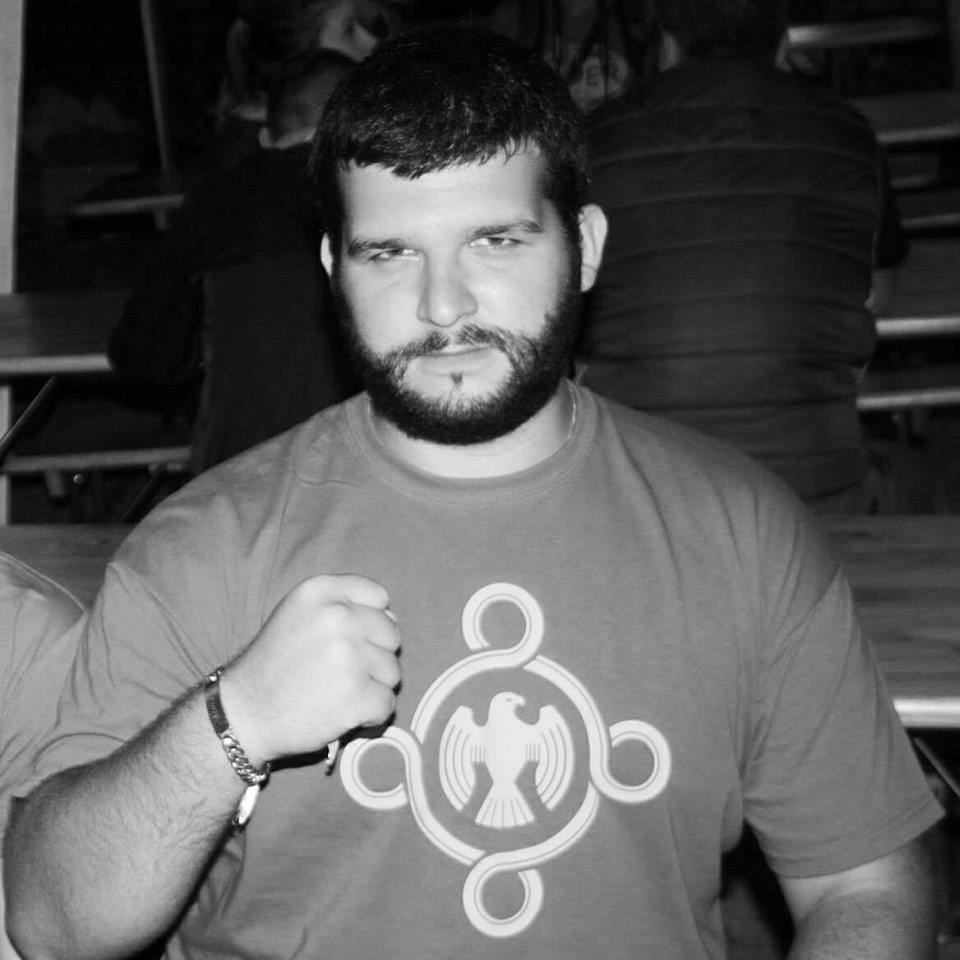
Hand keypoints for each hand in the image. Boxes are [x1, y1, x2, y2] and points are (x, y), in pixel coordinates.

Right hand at [218, 574, 400, 764]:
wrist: (244, 713)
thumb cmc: (275, 663)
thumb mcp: (298, 612)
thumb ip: (342, 604)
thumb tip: (391, 618)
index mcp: (320, 590)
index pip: (379, 597)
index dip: (369, 620)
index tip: (344, 639)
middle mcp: (337, 617)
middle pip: (391, 634)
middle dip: (373, 656)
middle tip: (338, 671)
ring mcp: (349, 658)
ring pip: (392, 671)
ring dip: (372, 686)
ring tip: (336, 691)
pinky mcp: (357, 696)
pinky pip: (387, 703)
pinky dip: (370, 714)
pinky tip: (341, 711)